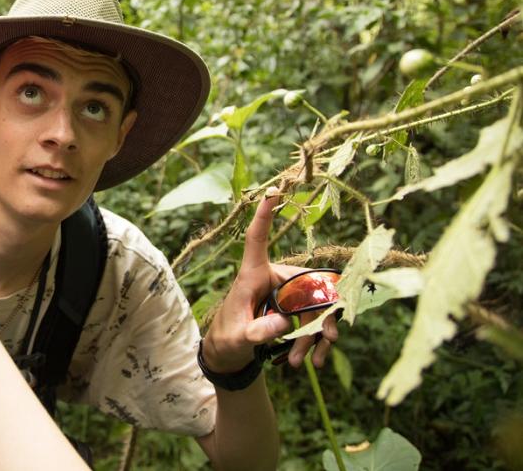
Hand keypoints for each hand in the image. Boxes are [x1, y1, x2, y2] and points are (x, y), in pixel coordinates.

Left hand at [202, 188, 338, 371]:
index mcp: (252, 275)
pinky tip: (311, 360)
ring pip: (315, 304)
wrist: (228, 355)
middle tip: (326, 340)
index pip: (257, 239)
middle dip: (321, 313)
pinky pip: (315, 318)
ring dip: (316, 334)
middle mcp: (272, 278)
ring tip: (303, 361)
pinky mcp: (292, 309)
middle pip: (307, 282)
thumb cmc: (226, 340)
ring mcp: (284, 293)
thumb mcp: (238, 340)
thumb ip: (257, 332)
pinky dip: (316, 340)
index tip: (273, 191)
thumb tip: (284, 325)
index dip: (264, 215)